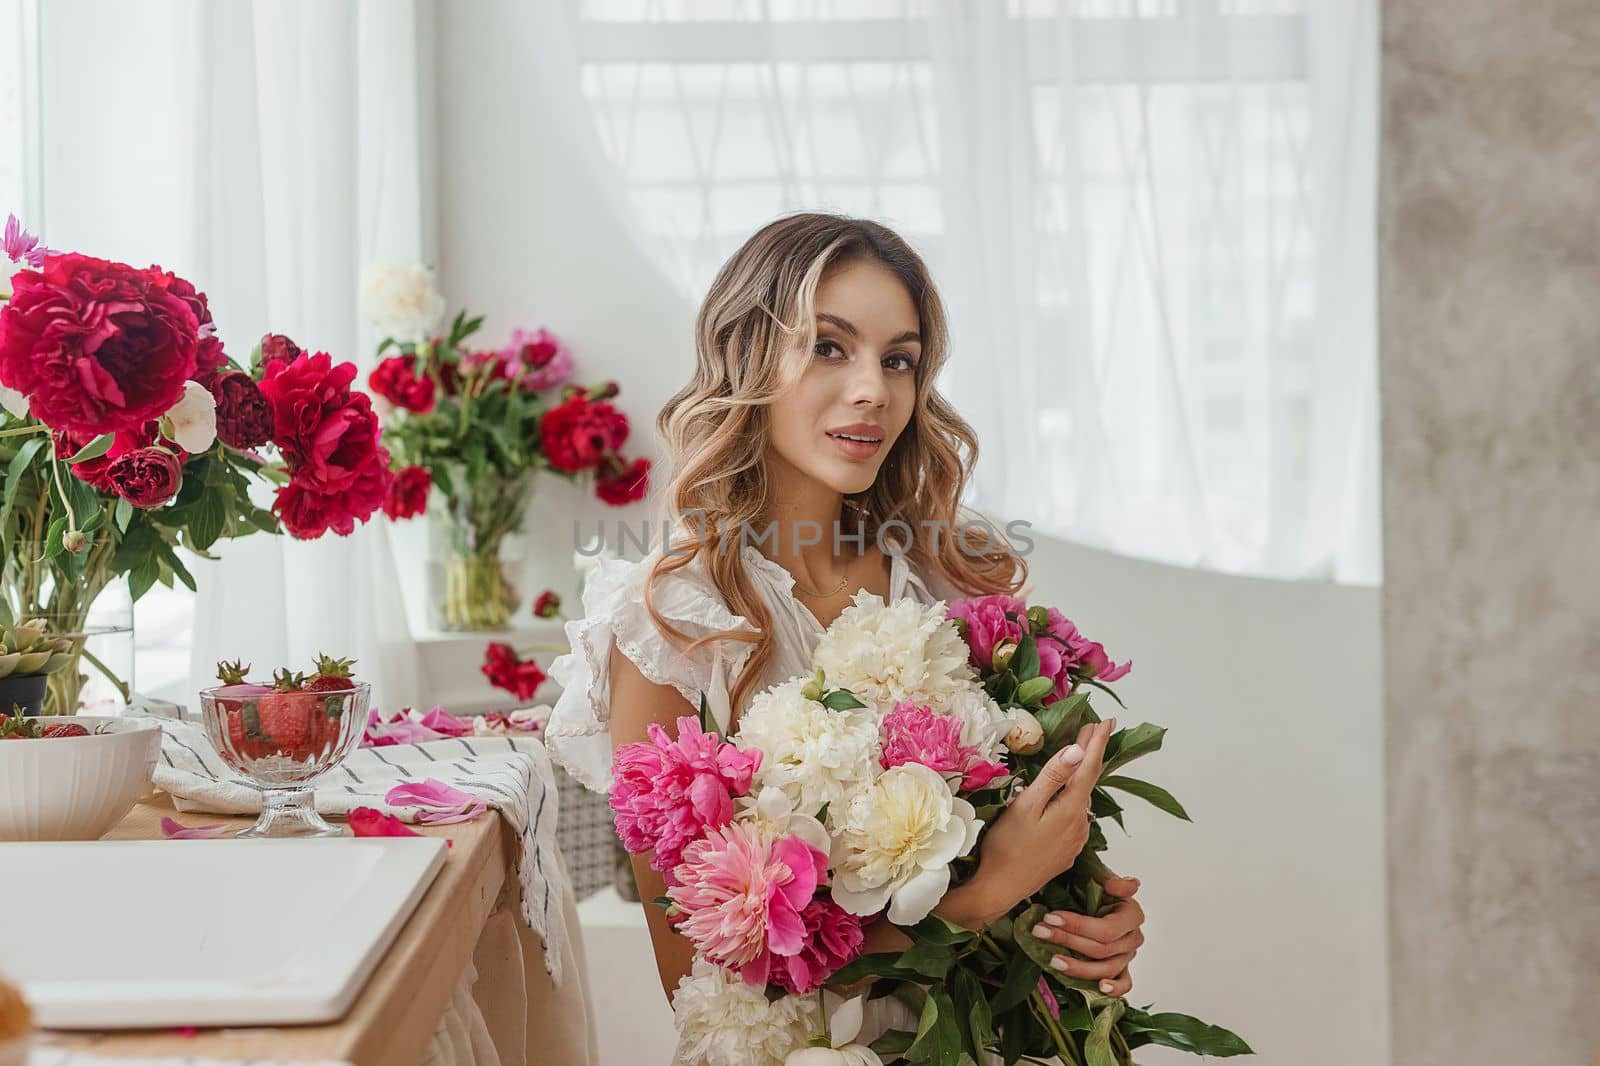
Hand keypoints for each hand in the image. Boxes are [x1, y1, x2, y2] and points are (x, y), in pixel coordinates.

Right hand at [970, 718, 1115, 914]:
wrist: (1000, 890)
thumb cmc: (1006, 846)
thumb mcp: (1026, 806)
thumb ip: (1052, 777)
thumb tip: (1077, 750)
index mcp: (1071, 809)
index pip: (1090, 767)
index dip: (1098, 742)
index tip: (1108, 720)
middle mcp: (1080, 824)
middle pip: (1088, 782)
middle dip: (1091, 754)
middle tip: (1095, 729)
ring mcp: (1075, 841)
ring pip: (1081, 801)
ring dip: (1081, 778)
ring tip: (1078, 758)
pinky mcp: (1065, 852)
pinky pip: (1074, 818)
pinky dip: (1073, 800)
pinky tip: (1064, 797)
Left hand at [1030, 872, 1144, 996]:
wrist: (1090, 896)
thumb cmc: (1093, 887)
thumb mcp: (1097, 876)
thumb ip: (1110, 879)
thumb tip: (1126, 885)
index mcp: (1132, 915)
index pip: (1106, 929)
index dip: (1078, 926)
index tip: (1050, 917)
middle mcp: (1132, 937)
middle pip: (1101, 949)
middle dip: (1068, 941)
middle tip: (1040, 933)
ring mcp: (1127, 955)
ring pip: (1107, 969)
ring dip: (1079, 968)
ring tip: (1053, 961)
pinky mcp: (1121, 968)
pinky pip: (1124, 984)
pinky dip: (1115, 989)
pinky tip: (1100, 988)